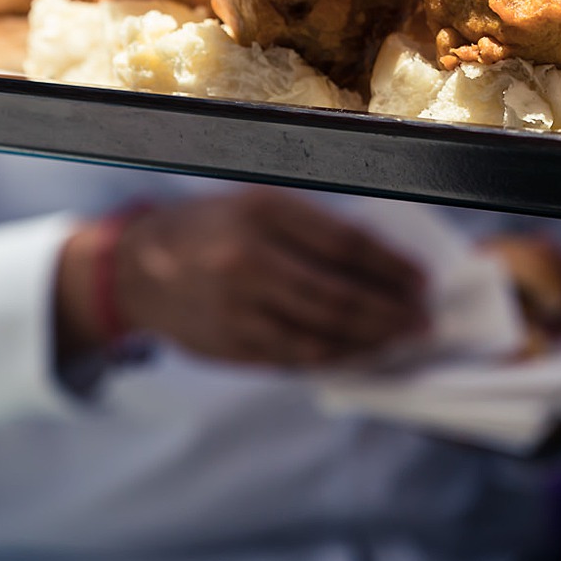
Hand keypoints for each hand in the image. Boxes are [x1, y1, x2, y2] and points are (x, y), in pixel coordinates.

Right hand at [58, 190, 428, 367]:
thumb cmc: (213, 228)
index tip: (420, 279)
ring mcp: (237, 307)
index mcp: (263, 213)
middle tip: (422, 319)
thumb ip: (311, 227)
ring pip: (320, 332)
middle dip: (389, 311)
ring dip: (370, 339)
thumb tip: (381, 261)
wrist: (138, 268)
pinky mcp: (230, 343)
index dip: (390, 266)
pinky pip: (294, 356)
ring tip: (400, 337)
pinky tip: (359, 353)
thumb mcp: (258, 204)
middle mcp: (248, 260)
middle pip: (338, 295)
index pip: (345, 244)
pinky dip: (334, 356)